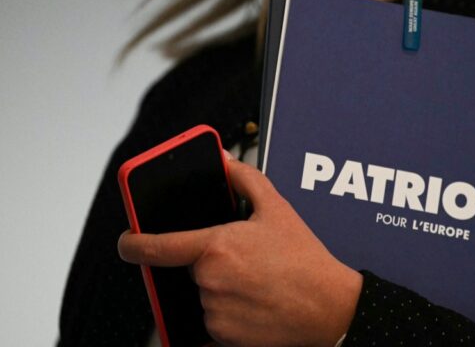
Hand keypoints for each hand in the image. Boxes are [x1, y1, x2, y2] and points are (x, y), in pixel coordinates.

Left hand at [118, 152, 362, 346]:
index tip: (128, 241)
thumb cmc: (305, 261)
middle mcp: (209, 281)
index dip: (133, 243)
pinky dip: (229, 311)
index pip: (154, 247)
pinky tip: (255, 303)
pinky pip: (213, 321)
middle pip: (190, 270)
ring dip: (220, 288)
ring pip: (203, 295)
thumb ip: (245, 179)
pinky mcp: (223, 337)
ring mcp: (214, 312)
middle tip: (246, 262)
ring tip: (257, 283)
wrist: (330, 308)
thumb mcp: (277, 209)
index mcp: (216, 247)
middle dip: (210, 263)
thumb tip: (225, 161)